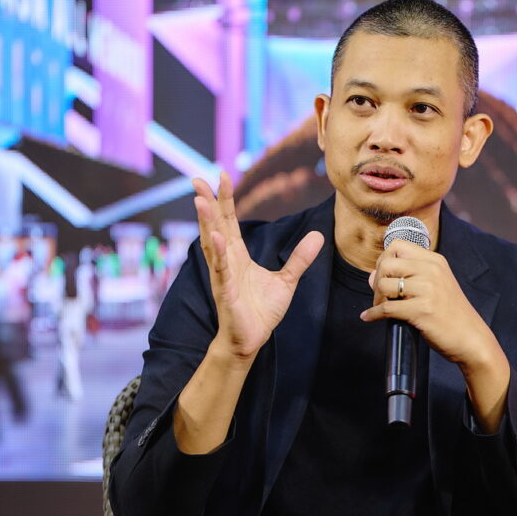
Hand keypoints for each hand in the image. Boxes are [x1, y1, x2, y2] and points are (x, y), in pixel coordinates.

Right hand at [193, 172, 323, 364]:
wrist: (251, 340)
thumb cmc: (261, 311)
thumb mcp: (287, 280)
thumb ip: (299, 258)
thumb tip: (318, 235)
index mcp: (238, 256)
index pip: (230, 222)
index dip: (226, 200)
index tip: (222, 176)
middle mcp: (226, 261)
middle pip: (215, 226)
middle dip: (207, 203)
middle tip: (198, 179)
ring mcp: (223, 275)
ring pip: (212, 243)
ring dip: (206, 222)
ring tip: (200, 200)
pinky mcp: (226, 291)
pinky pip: (221, 268)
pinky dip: (218, 252)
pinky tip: (215, 236)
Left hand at [361, 240, 509, 430]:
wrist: (471, 338)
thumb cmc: (450, 314)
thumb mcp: (434, 286)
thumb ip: (407, 276)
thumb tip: (371, 276)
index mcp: (435, 260)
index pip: (397, 245)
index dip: (383, 259)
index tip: (384, 276)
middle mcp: (432, 270)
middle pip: (387, 263)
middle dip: (377, 280)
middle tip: (380, 296)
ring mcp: (428, 289)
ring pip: (384, 284)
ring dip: (376, 298)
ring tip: (381, 307)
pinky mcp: (422, 310)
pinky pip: (387, 308)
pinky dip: (373, 314)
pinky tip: (369, 317)